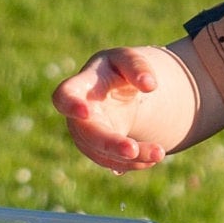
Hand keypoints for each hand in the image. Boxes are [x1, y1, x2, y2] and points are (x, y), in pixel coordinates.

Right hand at [53, 46, 189, 171]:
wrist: (117, 92)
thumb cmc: (117, 70)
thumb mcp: (128, 59)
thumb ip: (138, 67)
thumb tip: (150, 85)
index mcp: (80, 87)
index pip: (65, 96)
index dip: (70, 105)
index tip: (85, 112)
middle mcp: (77, 117)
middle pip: (88, 134)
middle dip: (110, 143)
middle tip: (133, 149)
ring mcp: (87, 137)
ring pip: (103, 153)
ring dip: (130, 158)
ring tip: (158, 153)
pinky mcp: (99, 152)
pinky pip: (113, 162)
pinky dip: (133, 162)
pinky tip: (152, 159)